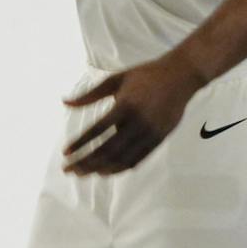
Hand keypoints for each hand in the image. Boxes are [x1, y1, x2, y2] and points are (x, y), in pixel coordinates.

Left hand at [62, 54, 207, 175]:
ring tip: (83, 173)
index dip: (80, 144)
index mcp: (125, 106)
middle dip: (86, 162)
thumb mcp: (116, 79)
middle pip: (108, 149)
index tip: (65, 153)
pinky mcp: (160, 139)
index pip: (98, 130)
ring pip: (122, 158)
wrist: (182, 76)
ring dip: (100, 168)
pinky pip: (137, 159)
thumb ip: (90, 94)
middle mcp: (138, 122)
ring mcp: (151, 133)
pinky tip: (105, 171)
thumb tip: (64, 102)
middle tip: (68, 170)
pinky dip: (120, 168)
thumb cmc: (145, 75)